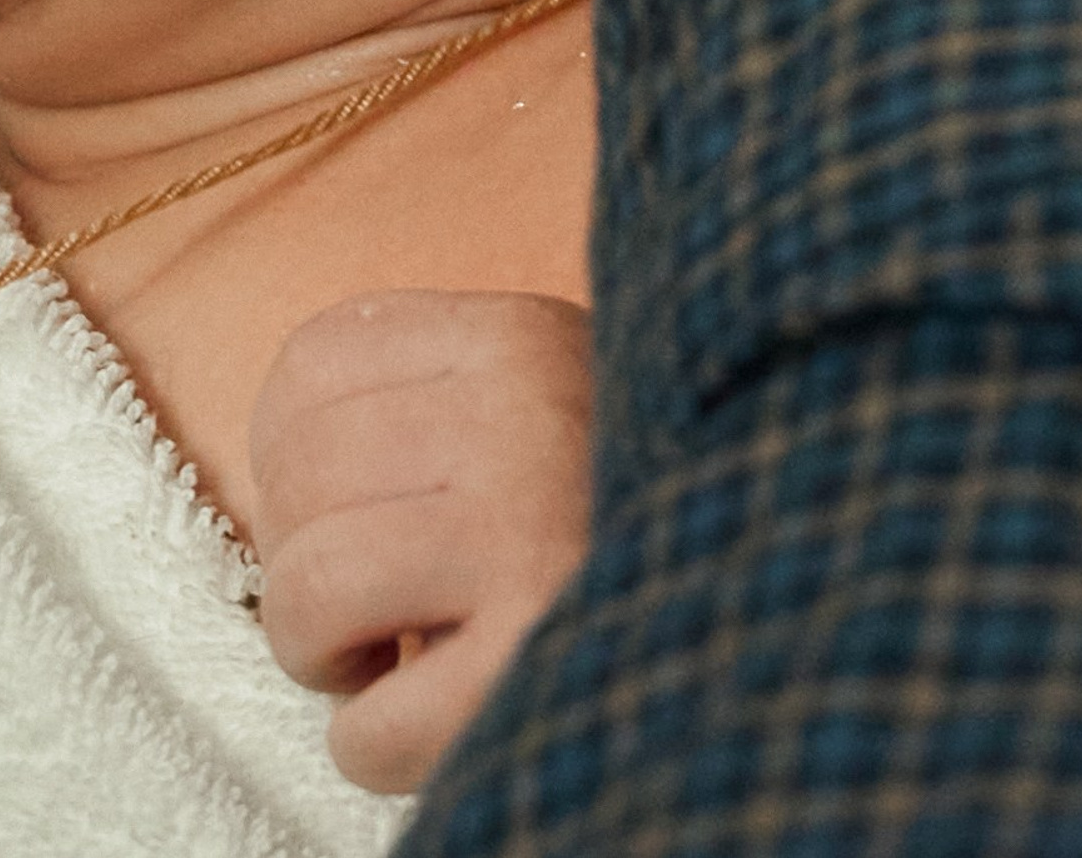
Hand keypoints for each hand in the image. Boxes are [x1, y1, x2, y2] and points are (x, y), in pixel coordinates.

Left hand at [249, 288, 591, 795]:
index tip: (333, 502)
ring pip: (309, 590)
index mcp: (518, 339)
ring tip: (382, 653)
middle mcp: (524, 420)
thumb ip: (440, 385)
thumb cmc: (631, 505)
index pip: (310, 366)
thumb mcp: (553, 390)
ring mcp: (532, 541)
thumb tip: (285, 440)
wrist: (796, 579)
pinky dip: (372, 743)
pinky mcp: (539, 672)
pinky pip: (371, 727)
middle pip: (298, 476)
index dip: (287, 453)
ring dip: (320, 648)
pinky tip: (428, 717)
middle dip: (300, 557)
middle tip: (362, 596)